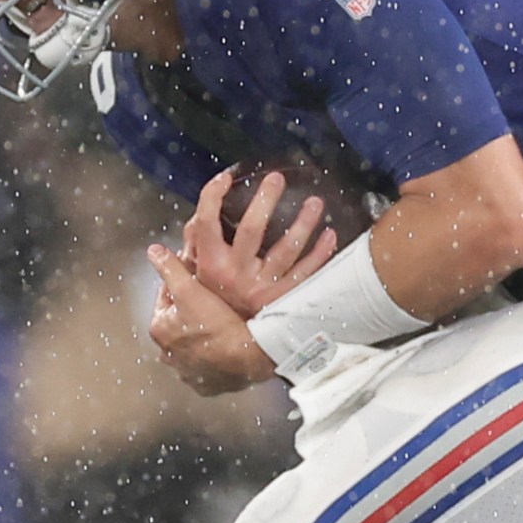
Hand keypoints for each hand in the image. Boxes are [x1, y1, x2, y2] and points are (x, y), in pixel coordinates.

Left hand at [145, 243, 275, 394]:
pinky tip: (226, 351)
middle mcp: (168, 355)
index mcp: (160, 329)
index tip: (198, 282)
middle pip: (178, 326)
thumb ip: (171, 268)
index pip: (166, 299)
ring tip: (221, 328)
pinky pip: (208, 369)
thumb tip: (153, 251)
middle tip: (212, 305)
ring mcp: (187, 373)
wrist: (247, 357)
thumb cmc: (217, 324)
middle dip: (190, 316)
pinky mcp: (207, 386)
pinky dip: (214, 361)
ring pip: (191, 349)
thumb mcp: (191, 289)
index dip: (182, 287)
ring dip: (201, 340)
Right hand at [182, 167, 341, 315]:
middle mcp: (236, 274)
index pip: (206, 223)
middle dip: (265, 200)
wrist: (230, 345)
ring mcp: (263, 287)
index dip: (213, 196)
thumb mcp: (192, 276)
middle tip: (276, 179)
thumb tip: (197, 217)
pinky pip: (307, 273)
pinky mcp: (285, 298)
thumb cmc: (213, 303)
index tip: (226, 178)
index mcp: (210, 264)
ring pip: (287, 248)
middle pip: (252, 229)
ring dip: (304, 223)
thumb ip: (193, 245)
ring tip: (315, 202)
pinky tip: (330, 235)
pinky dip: (321, 253)